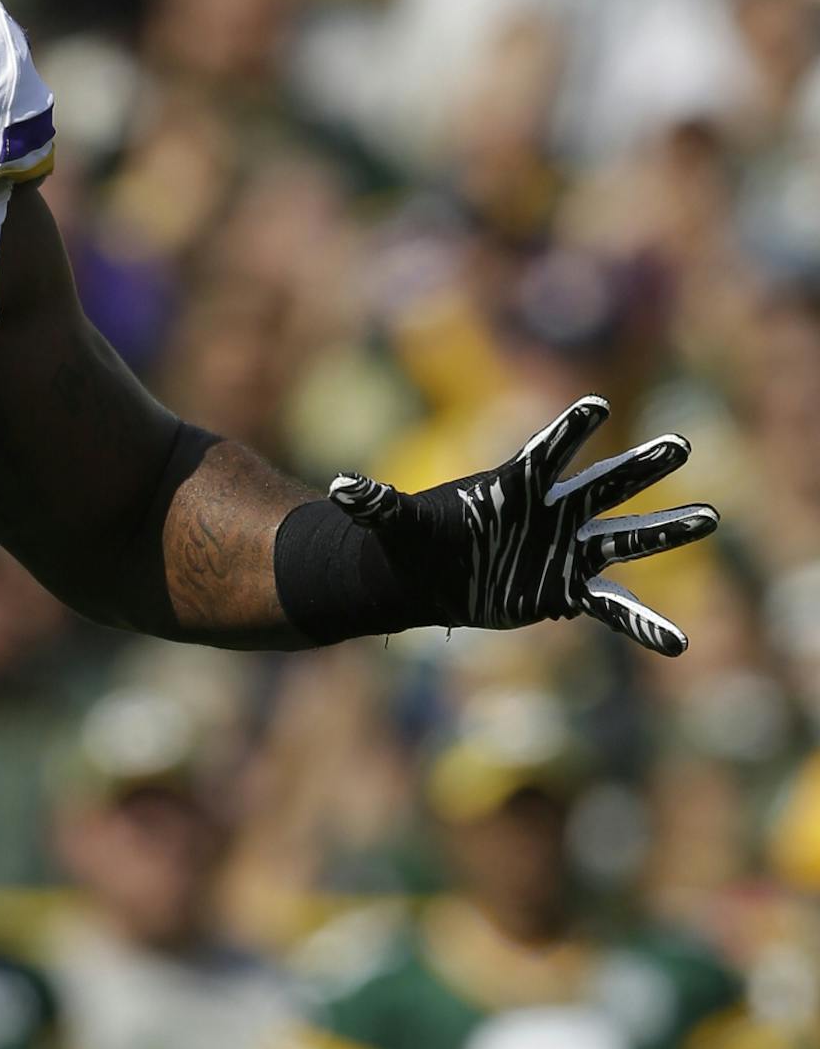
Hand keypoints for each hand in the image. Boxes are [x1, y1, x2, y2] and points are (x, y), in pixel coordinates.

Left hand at [328, 395, 716, 655]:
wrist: (424, 576)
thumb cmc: (410, 540)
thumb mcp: (390, 523)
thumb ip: (374, 504)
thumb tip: (339, 487)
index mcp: (510, 488)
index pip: (546, 453)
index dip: (569, 430)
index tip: (595, 404)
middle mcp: (548, 514)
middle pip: (602, 485)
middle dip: (640, 467)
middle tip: (680, 442)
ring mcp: (563, 550)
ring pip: (624, 537)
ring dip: (665, 530)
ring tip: (709, 517)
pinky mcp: (564, 589)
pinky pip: (612, 606)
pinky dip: (642, 624)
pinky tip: (678, 643)